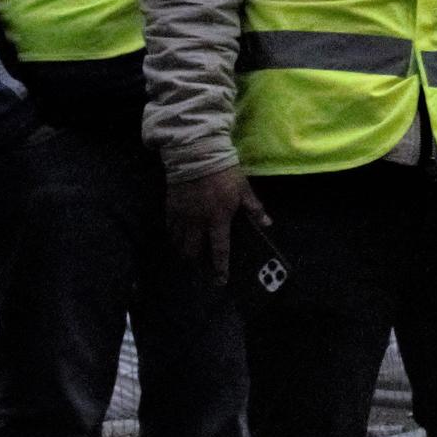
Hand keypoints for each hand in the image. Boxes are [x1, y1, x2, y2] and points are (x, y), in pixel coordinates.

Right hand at [169, 167, 267, 286]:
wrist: (197, 156)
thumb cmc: (225, 173)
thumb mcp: (244, 189)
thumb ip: (254, 209)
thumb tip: (266, 224)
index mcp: (218, 219)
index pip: (219, 249)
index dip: (220, 267)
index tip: (221, 280)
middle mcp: (198, 222)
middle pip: (193, 251)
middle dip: (198, 264)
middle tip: (203, 269)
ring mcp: (182, 216)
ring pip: (179, 244)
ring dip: (185, 253)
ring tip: (191, 257)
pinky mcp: (170, 209)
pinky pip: (170, 230)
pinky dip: (174, 238)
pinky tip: (179, 239)